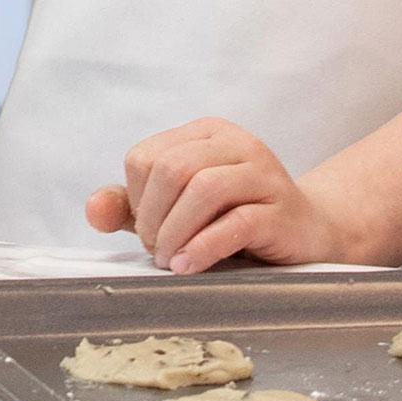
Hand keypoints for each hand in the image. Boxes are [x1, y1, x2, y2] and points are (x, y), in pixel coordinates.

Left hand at [84, 117, 354, 272]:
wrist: (308, 234)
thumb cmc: (236, 220)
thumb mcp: (178, 210)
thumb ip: (133, 207)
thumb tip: (93, 210)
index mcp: (205, 134)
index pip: (146, 156)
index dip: (135, 199)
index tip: (146, 232)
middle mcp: (235, 143)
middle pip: (172, 169)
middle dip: (153, 217)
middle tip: (157, 252)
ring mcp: (262, 173)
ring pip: (203, 189)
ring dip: (176, 232)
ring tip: (171, 261)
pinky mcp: (282, 209)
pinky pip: (236, 222)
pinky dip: (204, 246)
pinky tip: (190, 267)